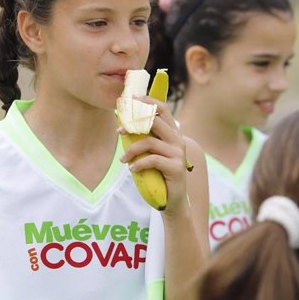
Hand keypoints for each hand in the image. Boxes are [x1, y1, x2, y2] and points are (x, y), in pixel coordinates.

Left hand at [119, 95, 188, 212]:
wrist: (171, 200)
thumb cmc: (158, 174)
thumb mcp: (150, 153)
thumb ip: (143, 139)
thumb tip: (122, 126)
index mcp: (172, 133)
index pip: (162, 109)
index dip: (147, 101)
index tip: (131, 99)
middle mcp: (178, 140)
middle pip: (155, 121)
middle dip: (133, 124)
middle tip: (119, 132)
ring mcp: (178, 153)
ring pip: (150, 142)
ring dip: (131, 150)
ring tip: (123, 160)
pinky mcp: (176, 167)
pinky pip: (152, 160)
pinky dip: (139, 164)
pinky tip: (132, 170)